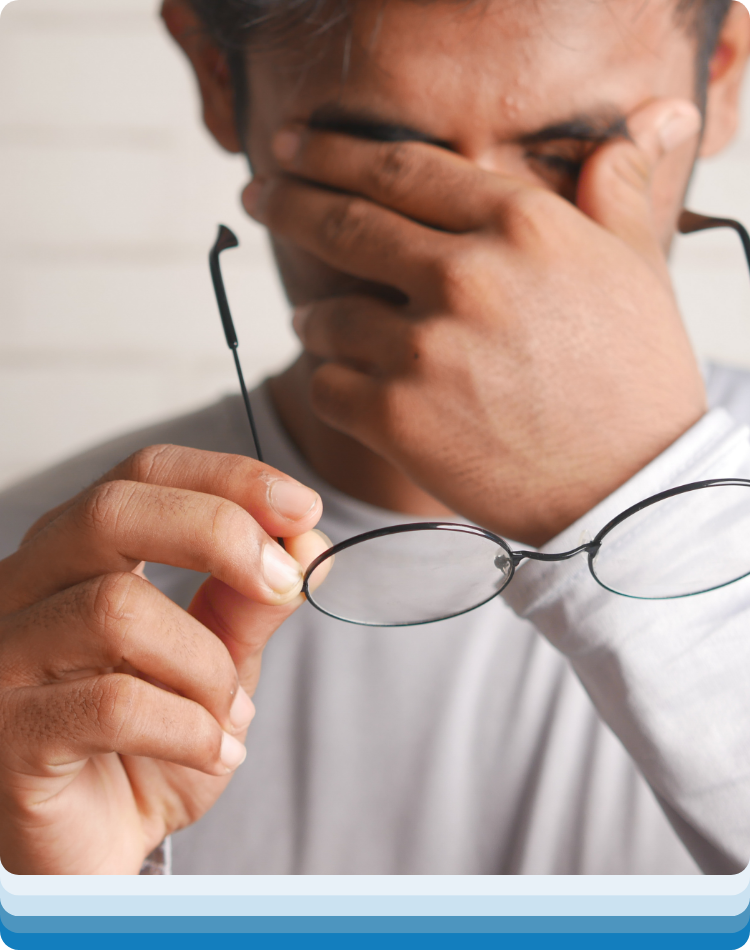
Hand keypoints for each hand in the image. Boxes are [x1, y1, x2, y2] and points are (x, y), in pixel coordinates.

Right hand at [0, 445, 325, 873]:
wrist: (99, 849)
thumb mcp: (217, 665)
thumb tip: (305, 545)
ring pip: (116, 610)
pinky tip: (210, 751)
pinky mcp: (6, 732)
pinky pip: (111, 705)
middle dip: (219, 533)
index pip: (143, 475)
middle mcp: (27, 588)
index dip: (228, 478)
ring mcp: (5, 657)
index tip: (301, 507)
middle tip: (282, 582)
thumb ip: (249, 604)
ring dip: (206, 665)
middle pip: (112, 512)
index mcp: (78, 555)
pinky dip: (188, 728)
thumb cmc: (147, 747)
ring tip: (229, 711)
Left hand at [245, 99, 706, 545]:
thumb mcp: (639, 268)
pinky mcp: (396, 418)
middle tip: (258, 195)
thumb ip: (615, 192)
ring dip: (315, 319)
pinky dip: (330, 383)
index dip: (333, 153)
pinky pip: (325, 385)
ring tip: (319, 325)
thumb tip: (637, 127)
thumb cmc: (636, 378)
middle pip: (343, 224)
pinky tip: (349, 387)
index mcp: (519, 224)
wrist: (631, 489)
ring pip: (324, 316)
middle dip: (288, 204)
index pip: (401, 168)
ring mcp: (424, 349)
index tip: (293, 147)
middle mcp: (463, 275)